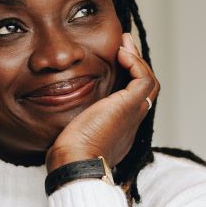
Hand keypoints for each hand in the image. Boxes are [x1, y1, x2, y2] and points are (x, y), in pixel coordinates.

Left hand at [46, 32, 159, 171]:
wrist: (75, 163)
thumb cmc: (67, 154)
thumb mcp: (72, 131)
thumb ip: (72, 118)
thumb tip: (56, 106)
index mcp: (118, 129)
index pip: (129, 99)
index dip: (125, 79)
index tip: (114, 60)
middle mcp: (130, 122)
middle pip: (143, 89)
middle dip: (134, 65)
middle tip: (123, 46)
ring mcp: (133, 114)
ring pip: (149, 83)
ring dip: (138, 60)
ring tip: (125, 43)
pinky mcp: (129, 107)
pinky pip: (144, 79)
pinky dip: (135, 63)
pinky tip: (121, 53)